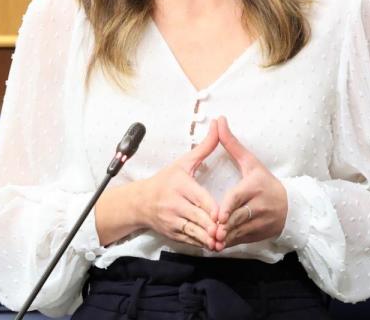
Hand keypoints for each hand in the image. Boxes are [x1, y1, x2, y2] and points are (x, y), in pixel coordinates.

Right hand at [138, 125, 220, 249]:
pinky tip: (213, 245)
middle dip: (214, 227)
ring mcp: (172, 220)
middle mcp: (175, 204)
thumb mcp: (184, 162)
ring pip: (194, 232)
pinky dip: (201, 243)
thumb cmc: (166, 180)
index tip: (224, 214)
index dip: (213, 209)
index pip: (200, 199)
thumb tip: (219, 124)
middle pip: (199, 218)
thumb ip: (205, 147)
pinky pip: (189, 240)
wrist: (141, 202)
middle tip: (229, 230)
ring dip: (209, 238)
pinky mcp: (172, 233)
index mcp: (180, 186)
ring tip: (223, 241)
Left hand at [213, 117, 287, 249]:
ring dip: (226, 237)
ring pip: (239, 231)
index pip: (239, 198)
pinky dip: (230, 243)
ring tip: (212, 242)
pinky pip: (242, 240)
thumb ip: (232, 144)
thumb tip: (219, 120)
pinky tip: (218, 245)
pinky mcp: (258, 235)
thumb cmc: (266, 182)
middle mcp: (259, 206)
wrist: (291, 207)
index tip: (219, 215)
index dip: (228, 207)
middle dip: (225, 226)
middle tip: (212, 231)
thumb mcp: (251, 162)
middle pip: (238, 217)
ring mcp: (260, 222)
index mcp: (255, 187)